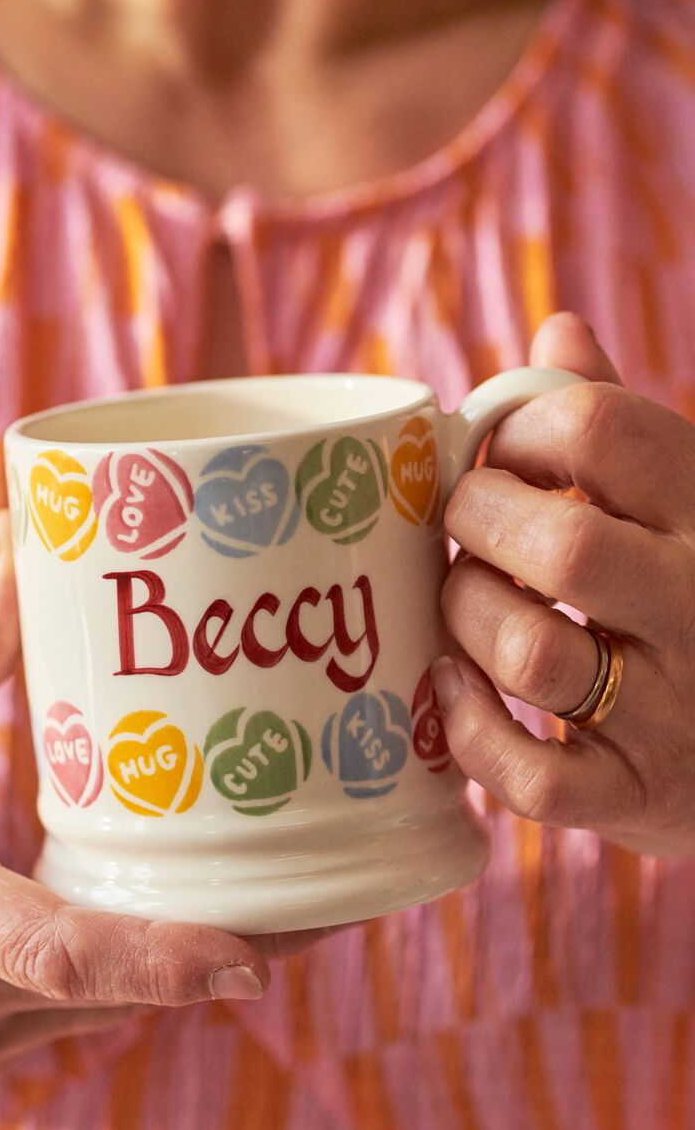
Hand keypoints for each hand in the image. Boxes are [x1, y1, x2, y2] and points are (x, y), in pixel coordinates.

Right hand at [0, 515, 308, 1086]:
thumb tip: (34, 539)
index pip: (57, 951)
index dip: (163, 957)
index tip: (262, 950)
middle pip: (120, 985)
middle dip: (241, 943)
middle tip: (350, 880)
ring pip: (112, 1006)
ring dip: (207, 959)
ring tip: (311, 891)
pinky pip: (81, 1010)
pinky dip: (148, 969)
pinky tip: (208, 916)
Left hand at [433, 312, 694, 858]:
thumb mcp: (690, 504)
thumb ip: (626, 427)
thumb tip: (557, 331)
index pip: (604, 430)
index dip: (516, 429)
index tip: (494, 454)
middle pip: (561, 545)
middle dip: (478, 524)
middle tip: (463, 527)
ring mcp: (676, 712)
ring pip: (534, 654)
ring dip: (467, 619)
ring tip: (462, 603)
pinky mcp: (641, 798)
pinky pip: (535, 777)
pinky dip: (472, 729)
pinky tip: (457, 688)